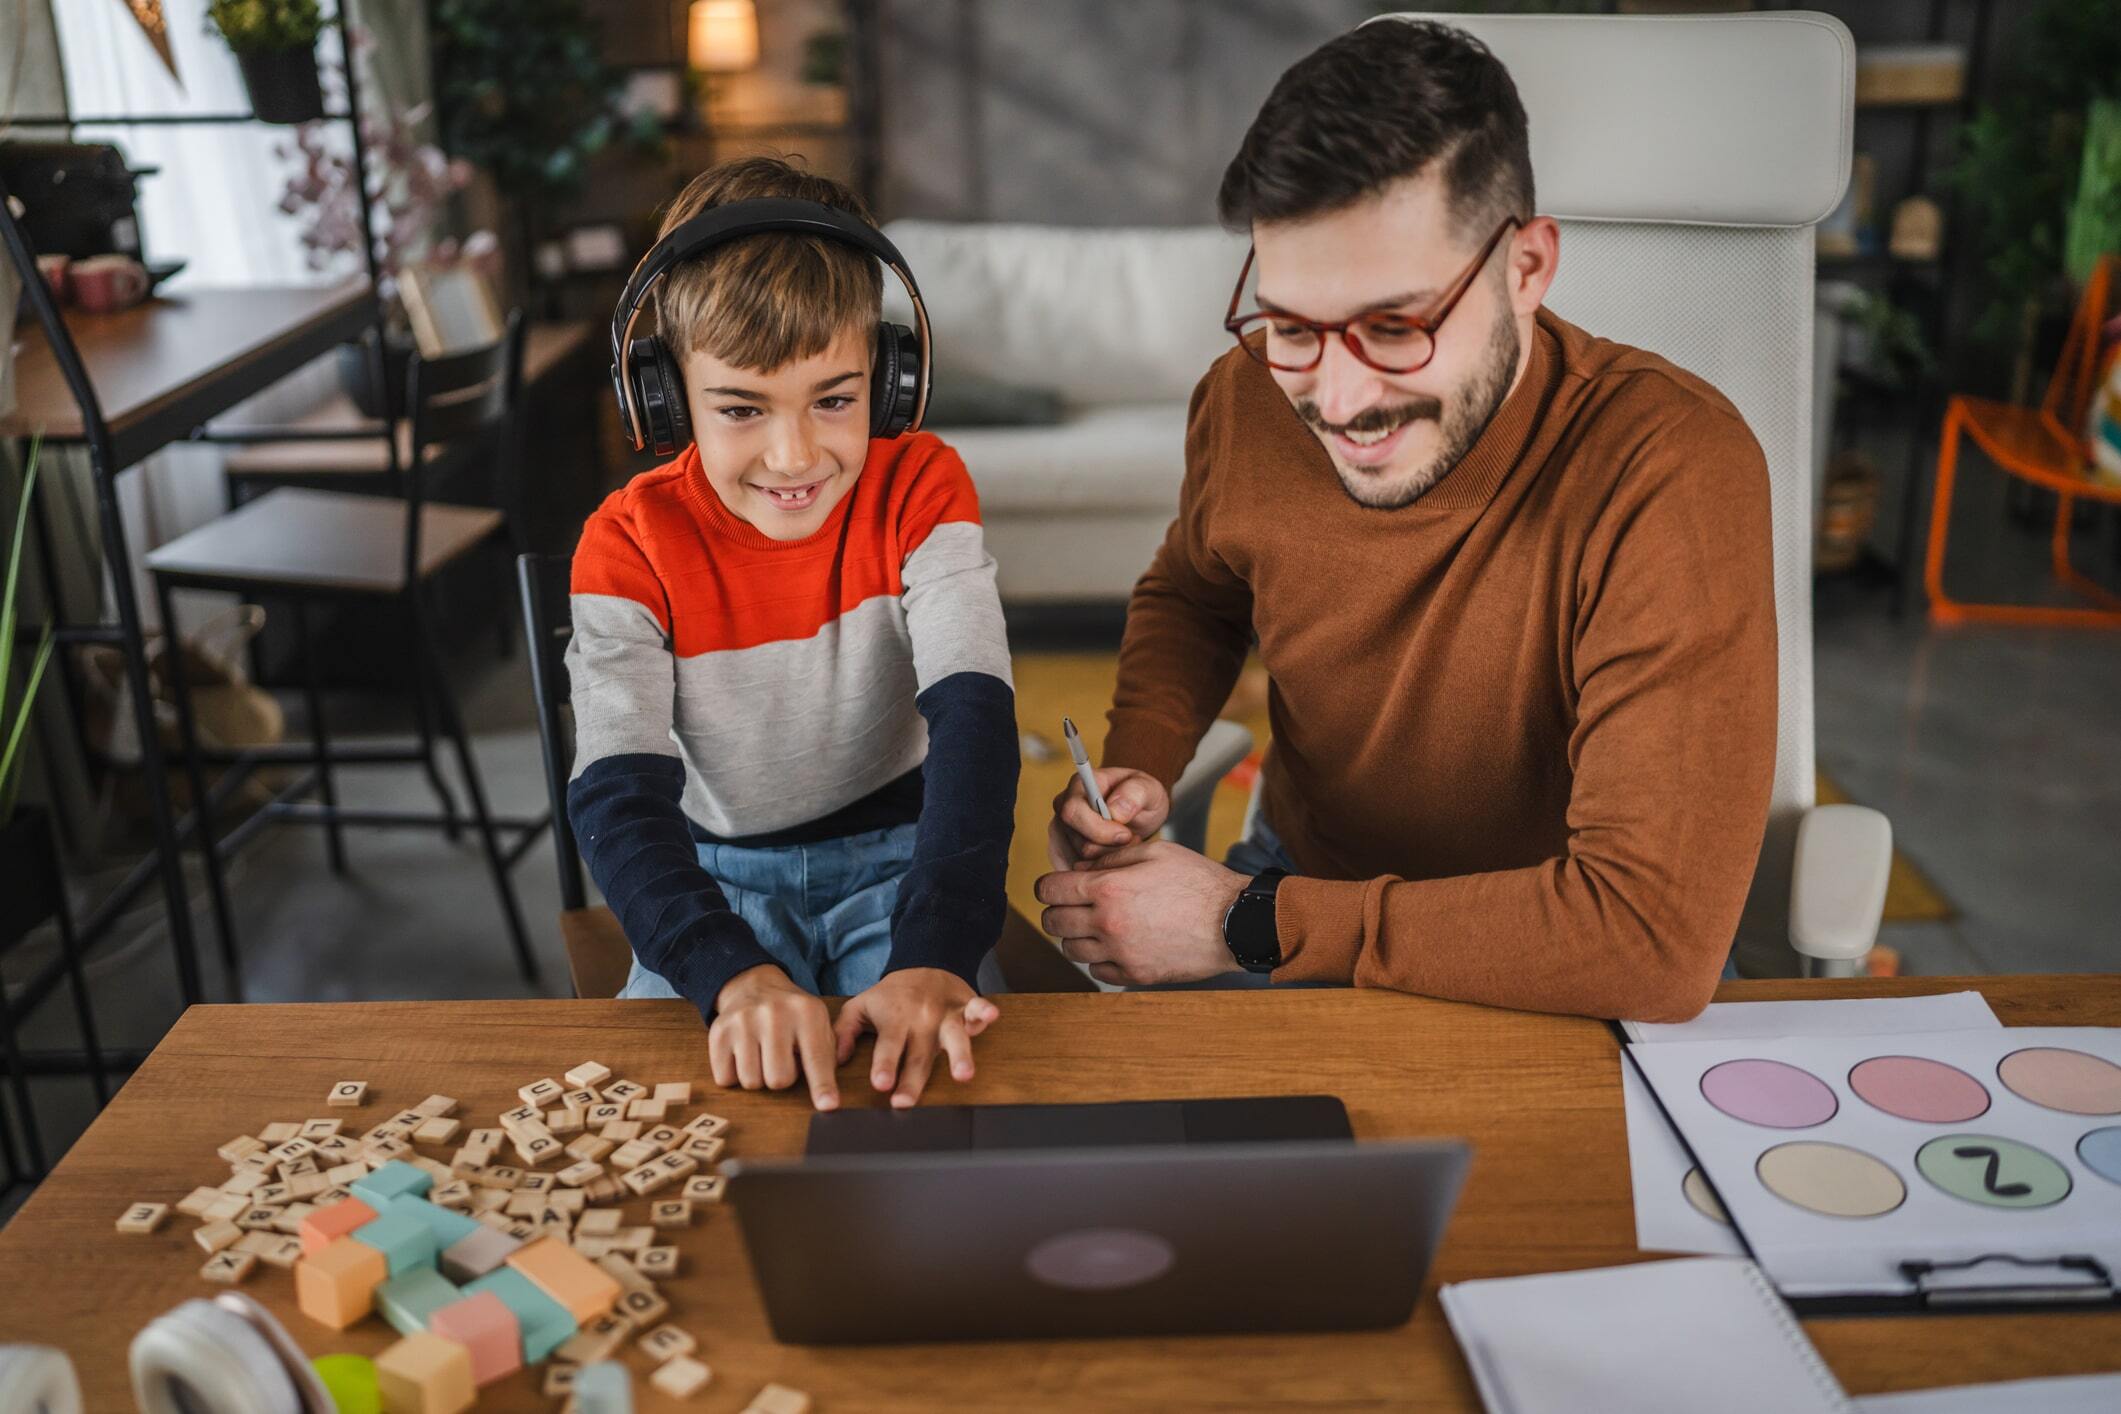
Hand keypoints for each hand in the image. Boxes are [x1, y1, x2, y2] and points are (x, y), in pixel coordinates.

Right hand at [709, 964, 839, 1110]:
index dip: (822, 1086)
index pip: (816, 1058)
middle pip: (779, 1080)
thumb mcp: (818, 1024)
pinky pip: (726, 1079)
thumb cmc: (792, 1015)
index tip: (828, 1106)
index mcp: (807, 1012)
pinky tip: (742, 1053)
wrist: (754, 986)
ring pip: (751, 1083)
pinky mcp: (719, 1032)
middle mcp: (774, 1014)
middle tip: (781, 1057)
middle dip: (782, 1077)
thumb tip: (828, 1101)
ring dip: (758, 1077)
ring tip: (762, 1054)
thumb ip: (828, 1058)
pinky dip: (734, 1074)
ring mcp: (743, 1021)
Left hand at [834, 968, 999, 1108]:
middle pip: (919, 1055)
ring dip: (959, 1055)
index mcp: (893, 1020)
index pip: (888, 1046)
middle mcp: (920, 1019)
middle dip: (913, 1079)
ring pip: (953, 1037)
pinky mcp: (965, 1007)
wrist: (923, 963)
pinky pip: (976, 1008)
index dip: (885, 1065)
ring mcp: (945, 1014)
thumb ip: (843, 1032)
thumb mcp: (860, 1006)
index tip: (881, 1084)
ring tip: (963, 1074)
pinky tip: (991, 1016)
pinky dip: (984, 1012)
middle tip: (905, 1101)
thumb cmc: (890, 995)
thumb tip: (836, 1060)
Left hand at [1034, 840, 1247, 985]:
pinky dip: (1099, 959)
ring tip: (1096, 925)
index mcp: (1108, 889)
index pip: (1050, 890)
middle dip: (1056, 911)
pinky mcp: (1136, 975)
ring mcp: (1121, 954)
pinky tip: (1116, 945)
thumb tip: (1080, 870)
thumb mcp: (1155, 852)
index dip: (1048, 885)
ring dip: (1077, 936)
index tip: (1056, 886)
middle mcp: (1108, 924)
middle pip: (1053, 923)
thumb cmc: (1198, 881)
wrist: (1234, 921)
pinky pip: (1097, 971)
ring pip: (1071, 950)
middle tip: (1072, 905)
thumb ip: (1112, 858)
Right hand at [1048, 767, 1170, 869]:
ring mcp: (1062, 832)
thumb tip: (1115, 811)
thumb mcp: (1149, 789)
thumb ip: (1135, 793)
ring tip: (1126, 844)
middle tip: (1131, 840)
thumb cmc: (1141, 797)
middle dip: (1109, 847)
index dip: (1098, 829)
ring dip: (1109, 858)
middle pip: (1077, 841)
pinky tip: (1116, 856)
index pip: (1072, 812)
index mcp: (1079, 786)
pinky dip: (1103, 869)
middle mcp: (1064, 808)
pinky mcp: (1065, 853)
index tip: (1126, 835)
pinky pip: (1080, 872)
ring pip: (1081, 859)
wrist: (1139, 815)